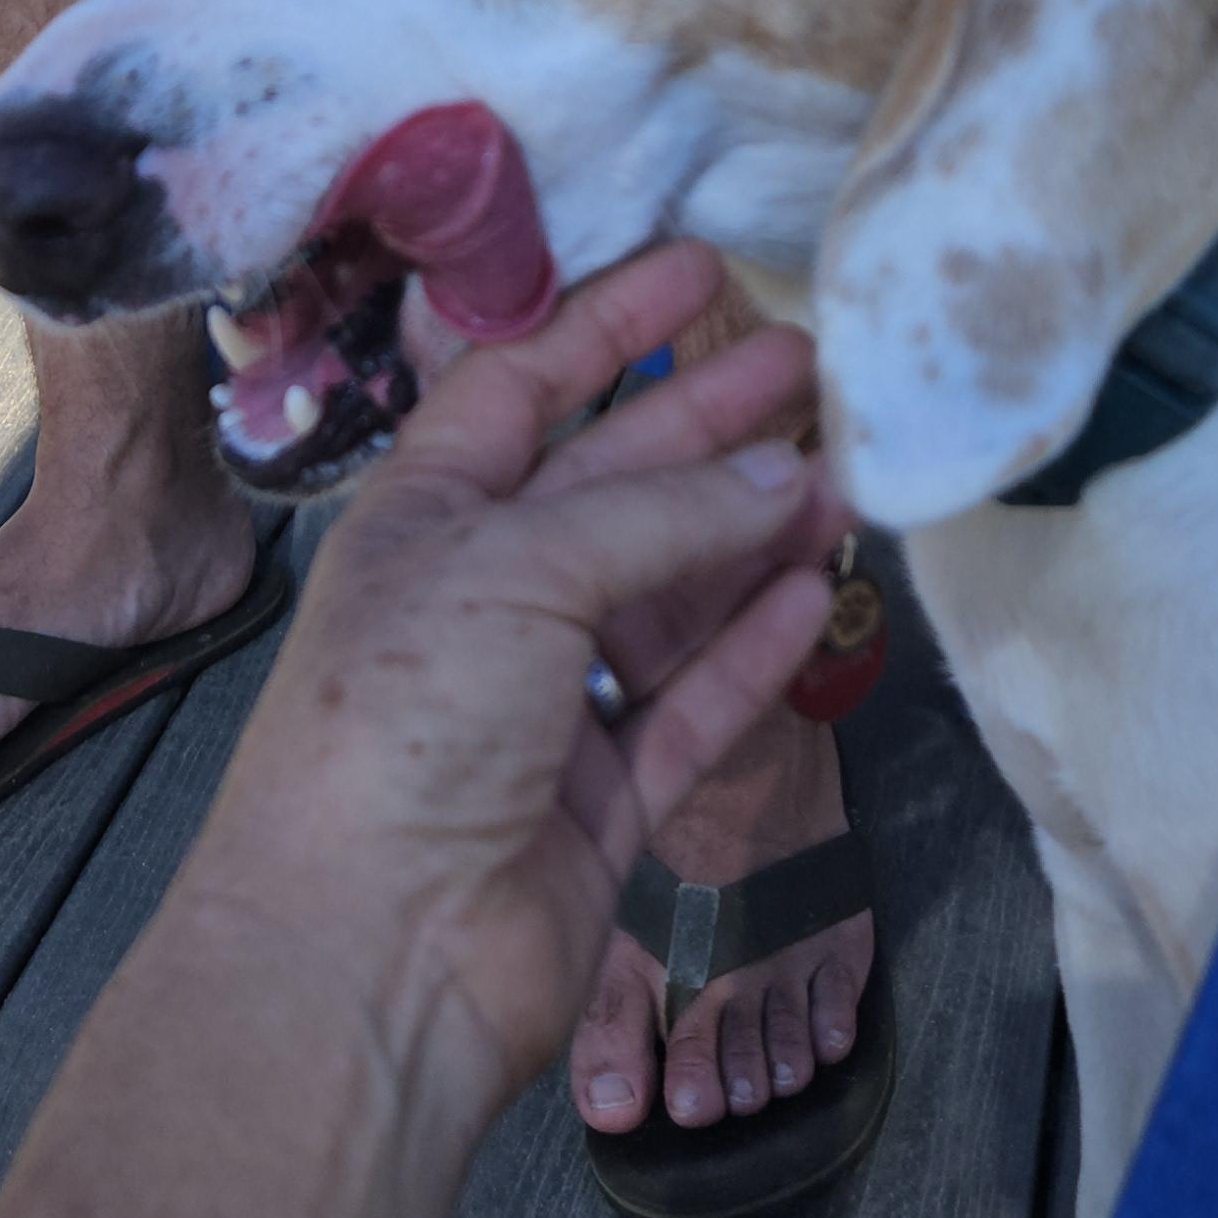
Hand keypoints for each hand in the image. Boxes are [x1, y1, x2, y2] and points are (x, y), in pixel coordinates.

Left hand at [178, 245, 844, 1113]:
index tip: (699, 267)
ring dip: (752, 536)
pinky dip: (751, 647)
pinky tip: (817, 591)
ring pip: (668, 596)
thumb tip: (783, 478)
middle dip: (708, 424)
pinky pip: (690, 702)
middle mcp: (480, 599)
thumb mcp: (515, 570)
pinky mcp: (600, 801)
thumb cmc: (404, 722)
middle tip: (816, 365)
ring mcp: (542, 705)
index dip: (605, 325)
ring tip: (850, 476)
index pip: (518, 389)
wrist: (368, 951)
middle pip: (611, 486)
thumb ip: (657, 516)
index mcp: (422, 520)